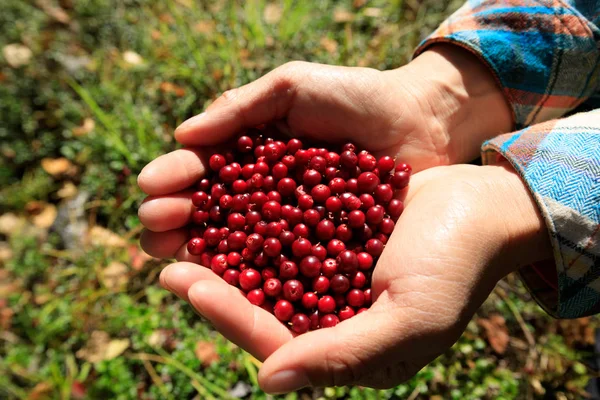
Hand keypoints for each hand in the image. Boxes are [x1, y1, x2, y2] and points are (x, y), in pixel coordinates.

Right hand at [137, 45, 510, 260]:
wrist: (421, 118)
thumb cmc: (355, 95)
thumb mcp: (292, 88)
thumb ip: (239, 108)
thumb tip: (182, 134)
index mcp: (252, 158)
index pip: (202, 174)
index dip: (175, 180)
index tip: (152, 186)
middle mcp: (266, 198)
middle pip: (211, 215)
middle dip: (177, 220)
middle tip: (153, 226)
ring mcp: (293, 228)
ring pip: (238, 245)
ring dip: (202, 252)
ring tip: (172, 255)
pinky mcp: (324, 253)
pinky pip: (283, 265)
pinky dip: (253, 272)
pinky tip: (226, 278)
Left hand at [157, 162, 550, 392]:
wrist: (485, 204)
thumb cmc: (454, 265)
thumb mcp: (409, 319)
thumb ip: (343, 355)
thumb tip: (269, 382)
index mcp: (348, 345)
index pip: (276, 340)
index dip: (230, 316)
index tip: (188, 285)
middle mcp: (333, 314)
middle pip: (261, 306)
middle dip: (215, 287)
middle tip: (170, 265)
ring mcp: (331, 274)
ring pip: (266, 269)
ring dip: (226, 252)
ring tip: (185, 233)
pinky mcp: (333, 235)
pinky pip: (286, 233)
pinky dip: (255, 222)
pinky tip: (225, 203)